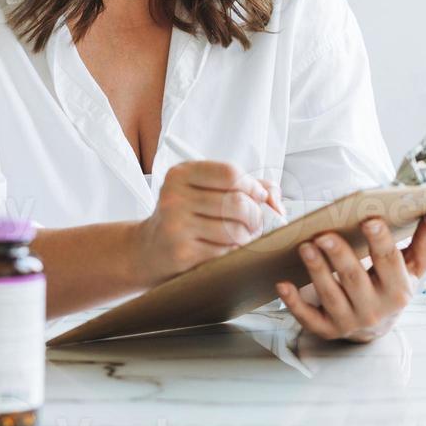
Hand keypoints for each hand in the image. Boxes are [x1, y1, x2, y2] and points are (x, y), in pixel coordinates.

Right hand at [135, 161, 281, 284]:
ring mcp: (176, 225)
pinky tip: (227, 249)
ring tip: (243, 236)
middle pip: (235, 202)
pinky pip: (224, 251)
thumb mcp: (206, 191)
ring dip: (247, 236)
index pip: (229, 173)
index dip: (252, 186)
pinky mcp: (181, 252)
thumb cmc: (186, 216)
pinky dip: (234, 251)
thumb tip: (275, 198)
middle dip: (255, 215)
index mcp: (181, 174)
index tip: (260, 197)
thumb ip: (245, 186)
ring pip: (234, 229)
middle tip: (256, 223)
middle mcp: (174, 196)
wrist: (150, 249)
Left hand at [275, 208, 425, 342]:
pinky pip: (308, 319)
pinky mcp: (327, 329)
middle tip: (324, 234)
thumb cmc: (393, 285)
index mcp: (399, 290)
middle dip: (340, 256)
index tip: (369, 219)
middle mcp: (375, 309)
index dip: (380, 241)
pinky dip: (294, 303)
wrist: (377, 326)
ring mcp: (349, 321)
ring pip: (330, 295)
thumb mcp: (415, 265)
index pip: (390, 262)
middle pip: (355, 279)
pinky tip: (283, 284)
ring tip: (305, 246)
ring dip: (316, 271)